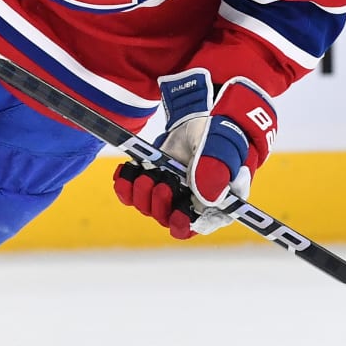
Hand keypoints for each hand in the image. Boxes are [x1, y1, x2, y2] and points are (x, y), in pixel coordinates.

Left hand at [113, 69, 277, 239]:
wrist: (200, 118)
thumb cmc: (219, 136)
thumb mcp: (220, 149)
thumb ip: (214, 172)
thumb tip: (205, 200)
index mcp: (215, 203)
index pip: (198, 226)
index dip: (184, 223)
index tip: (177, 211)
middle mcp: (190, 204)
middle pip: (167, 219)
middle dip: (160, 203)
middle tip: (163, 183)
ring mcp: (169, 194)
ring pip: (147, 207)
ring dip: (142, 192)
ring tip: (149, 173)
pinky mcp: (150, 182)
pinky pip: (129, 194)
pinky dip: (125, 183)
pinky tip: (129, 170)